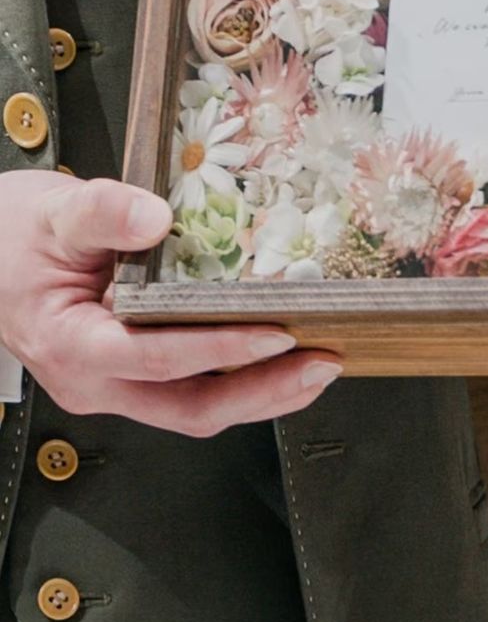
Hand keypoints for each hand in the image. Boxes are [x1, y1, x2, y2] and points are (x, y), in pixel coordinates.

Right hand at [0, 170, 342, 436]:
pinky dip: (244, 382)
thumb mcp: (54, 213)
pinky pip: (193, 392)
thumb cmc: (13, 237)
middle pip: (188, 407)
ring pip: (196, 409)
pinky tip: (283, 361)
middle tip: (321, 363)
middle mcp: (94, 380)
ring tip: (319, 366)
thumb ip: (102, 212)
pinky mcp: (134, 377)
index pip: (155, 357)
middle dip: (263, 393)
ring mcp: (115, 385)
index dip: (219, 350)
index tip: (275, 333)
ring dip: (263, 395)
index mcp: (70, 344)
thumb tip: (156, 217)